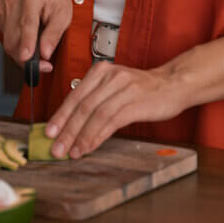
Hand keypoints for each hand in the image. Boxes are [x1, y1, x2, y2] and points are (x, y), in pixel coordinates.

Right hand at [0, 0, 72, 72]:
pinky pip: (5, 37)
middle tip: (43, 66)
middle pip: (14, 37)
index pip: (27, 23)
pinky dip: (17, 45)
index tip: (26, 59)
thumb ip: (54, 34)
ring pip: (8, 41)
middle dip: (26, 56)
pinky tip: (28, 39)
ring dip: (21, 52)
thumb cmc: (56, 2)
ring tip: (38, 51)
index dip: (27, 43)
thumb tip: (45, 54)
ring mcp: (3, 5)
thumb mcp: (64, 16)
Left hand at [45, 63, 185, 158]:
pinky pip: (110, 122)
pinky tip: (88, 147)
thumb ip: (96, 97)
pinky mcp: (134, 103)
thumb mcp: (116, 85)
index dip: (60, 116)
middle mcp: (110, 77)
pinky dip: (96, 136)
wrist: (174, 83)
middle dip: (66, 129)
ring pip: (93, 115)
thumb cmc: (143, 89)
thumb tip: (73, 121)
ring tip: (70, 152)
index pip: (75, 95)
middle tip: (55, 147)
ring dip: (80, 137)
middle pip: (81, 106)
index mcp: (101, 71)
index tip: (49, 132)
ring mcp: (122, 89)